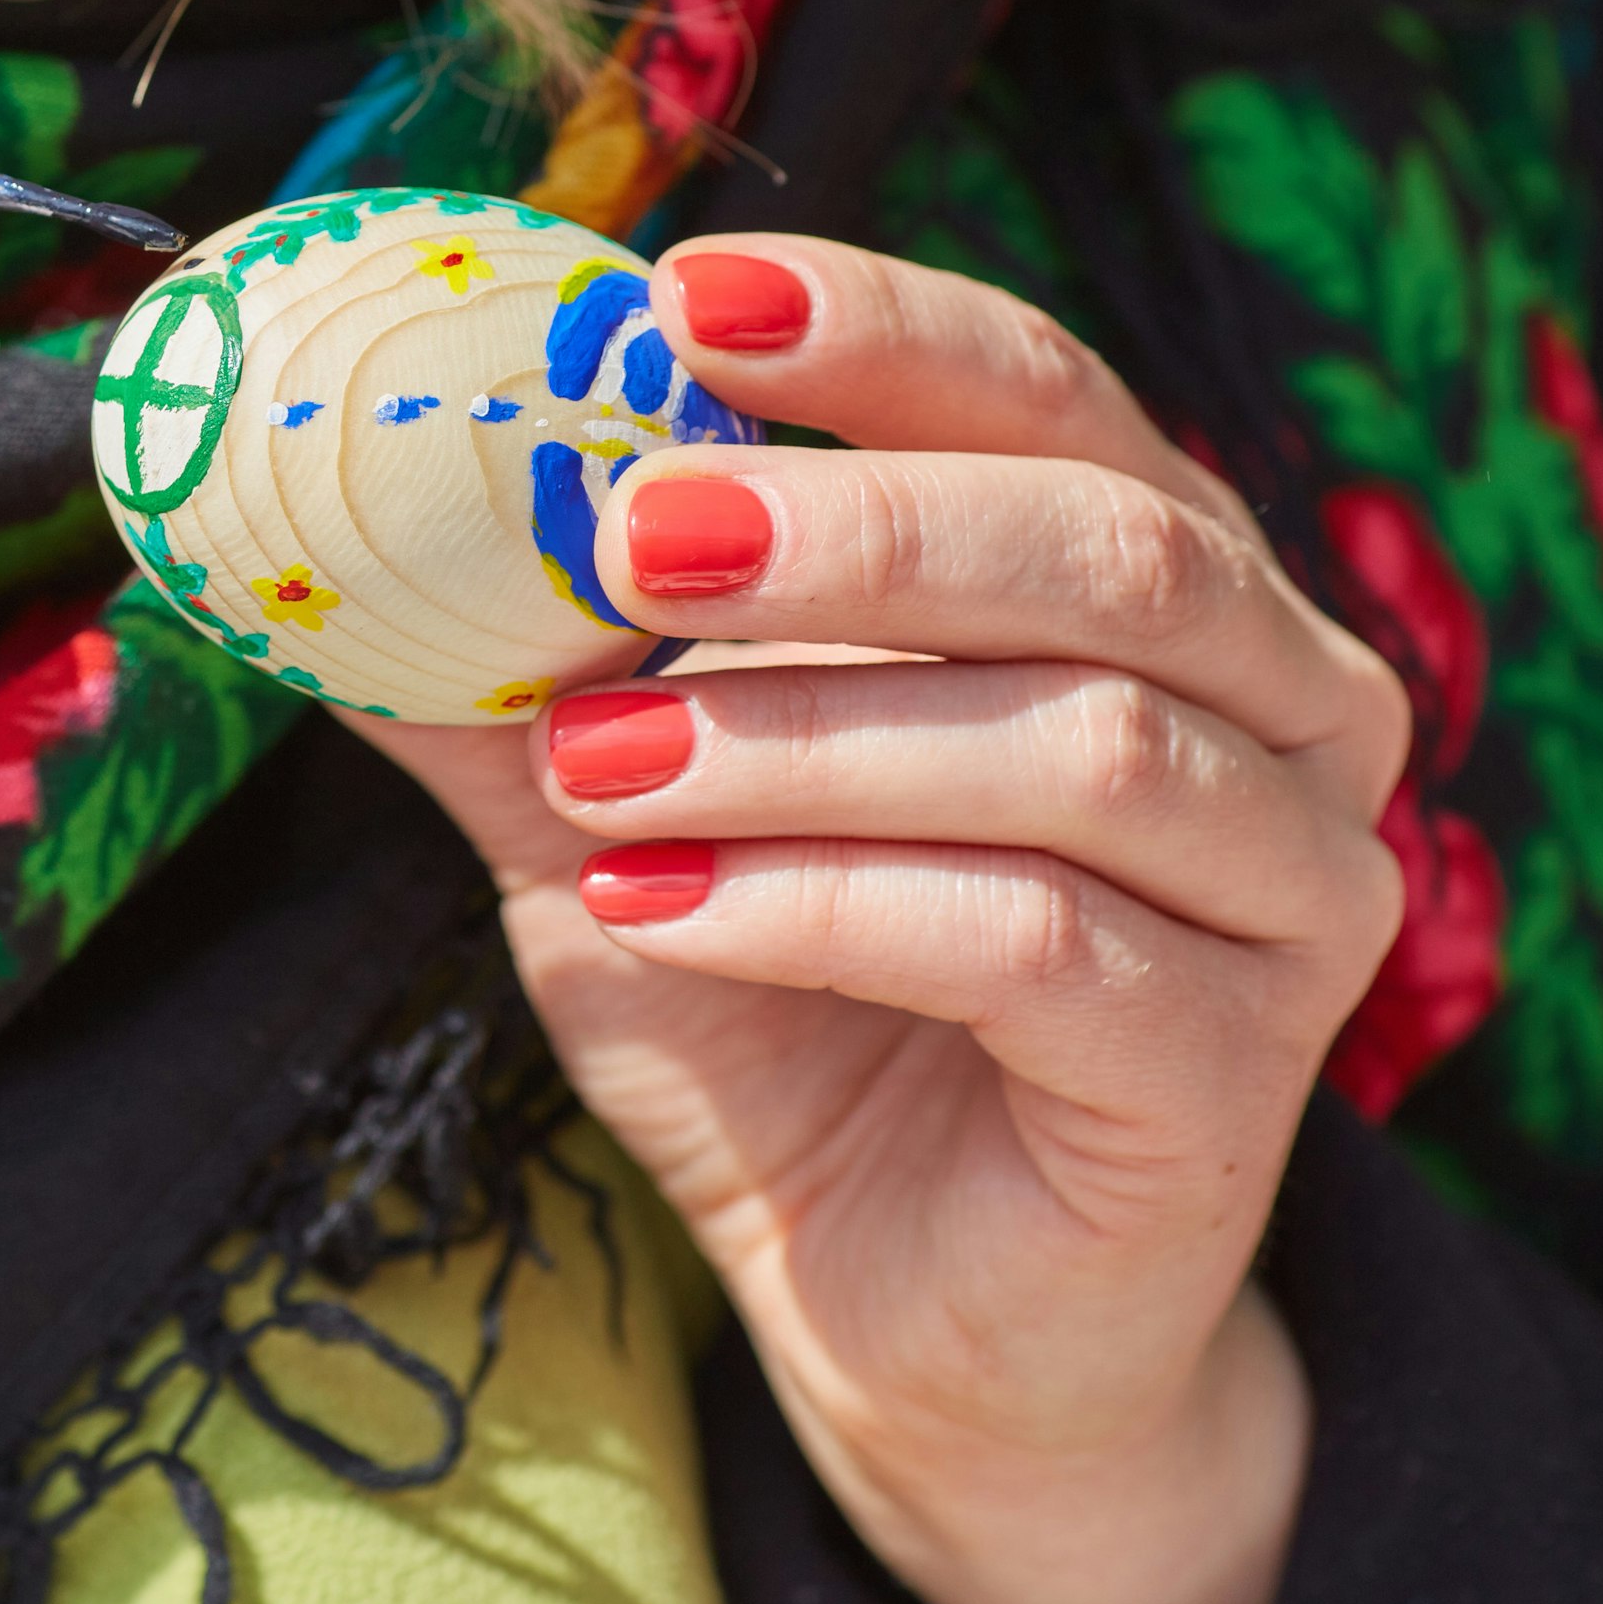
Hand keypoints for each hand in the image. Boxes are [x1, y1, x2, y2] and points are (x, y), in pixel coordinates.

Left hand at [357, 237, 1409, 1603]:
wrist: (899, 1308)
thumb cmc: (790, 1013)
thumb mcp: (621, 809)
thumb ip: (512, 672)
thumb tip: (310, 537)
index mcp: (1159, 584)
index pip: (1050, 398)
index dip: (882, 328)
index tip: (683, 294)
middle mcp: (1281, 707)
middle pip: (1110, 542)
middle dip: (851, 524)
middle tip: (625, 535)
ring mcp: (1292, 894)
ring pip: (1084, 744)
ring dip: (802, 735)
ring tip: (597, 762)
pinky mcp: (1231, 1077)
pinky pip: (1043, 945)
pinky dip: (823, 905)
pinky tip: (659, 910)